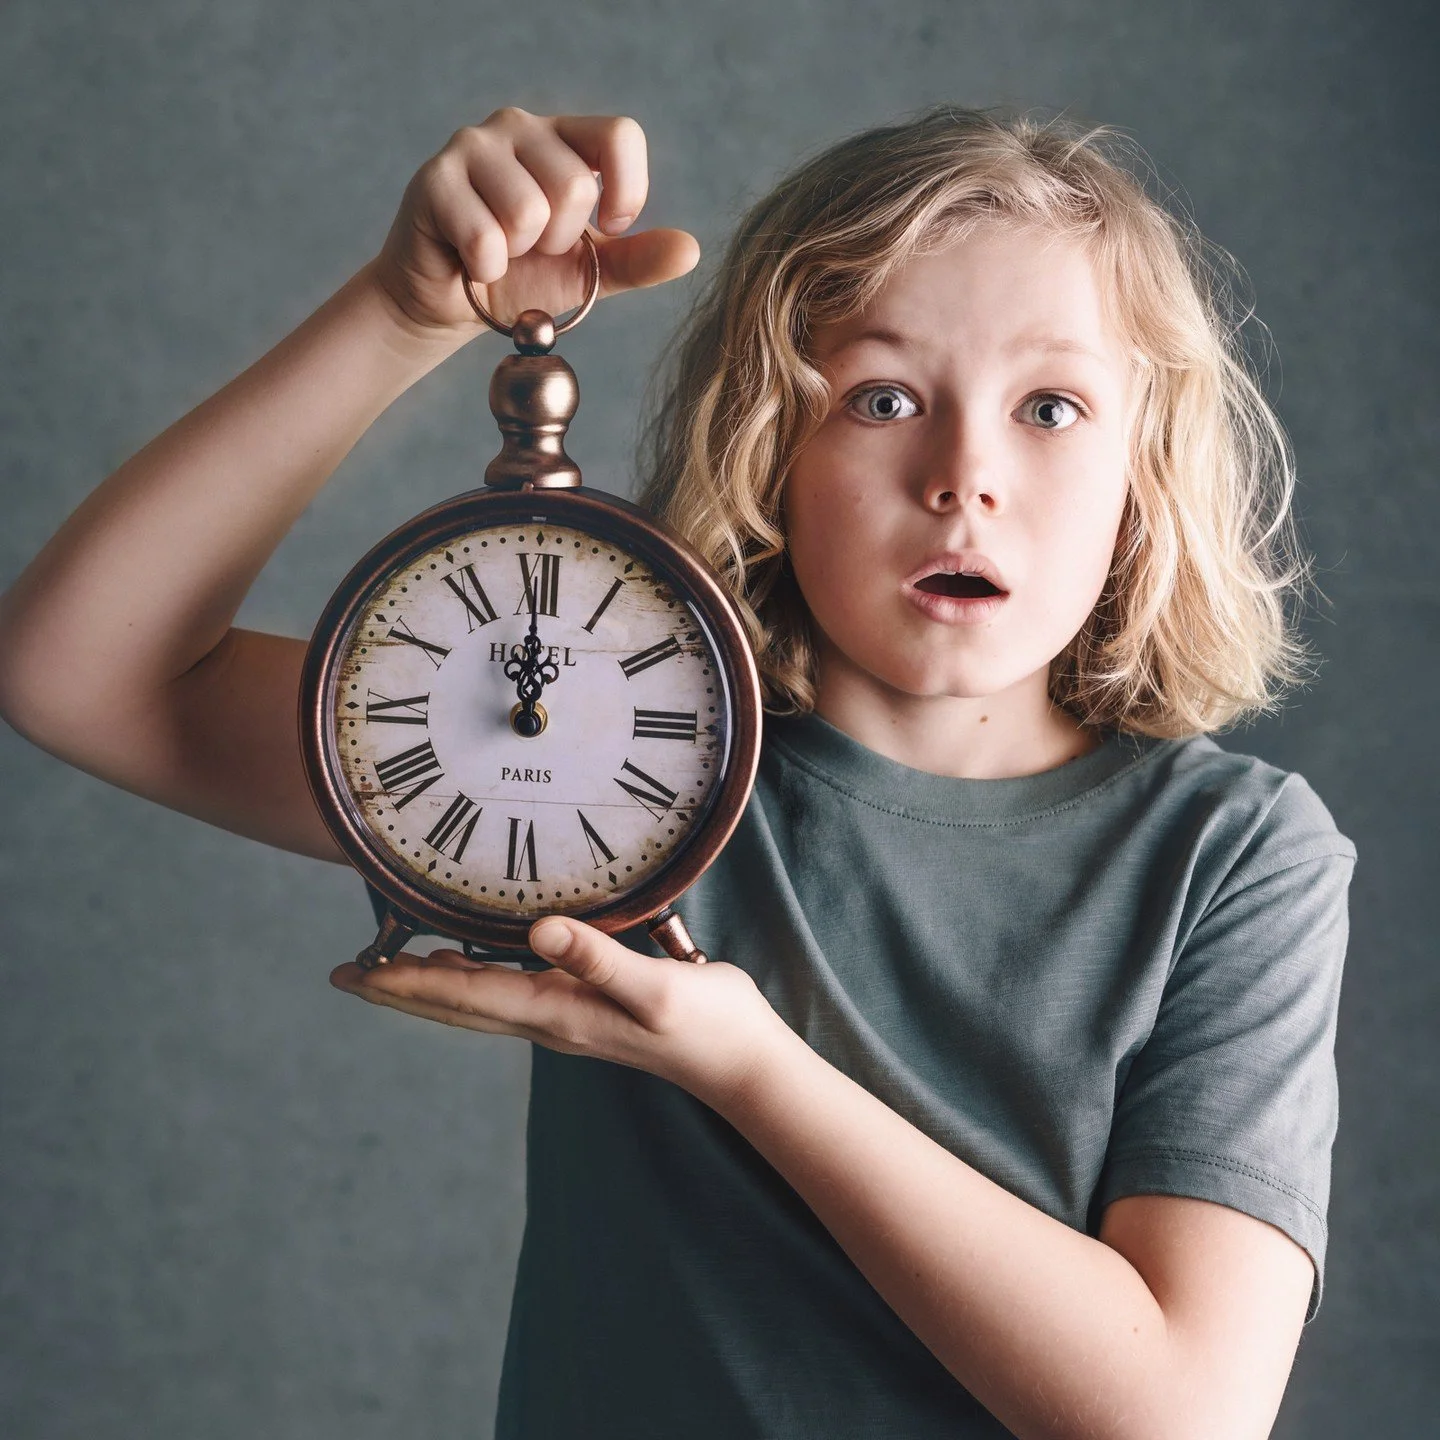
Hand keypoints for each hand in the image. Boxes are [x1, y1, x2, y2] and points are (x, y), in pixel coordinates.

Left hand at [329, 917, 790, 1111]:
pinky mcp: (583, 1008)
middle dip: (400, 990)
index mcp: (556, 1013)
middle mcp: (549, 1020)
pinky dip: (470, 979)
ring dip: (429, 987)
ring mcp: (564, 1018)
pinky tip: (469, 961)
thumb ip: (599, 959)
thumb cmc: (705, 1024)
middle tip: (348, 974)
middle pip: (455, 1006)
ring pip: (476, 1002)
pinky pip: (506, 993)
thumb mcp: (656, 988)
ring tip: (390, 968)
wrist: (740, 1062)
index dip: (405, 983)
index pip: (463, 995)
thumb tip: (539, 930)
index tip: (354, 973)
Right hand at [368, 108, 700, 340]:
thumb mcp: (589, 271)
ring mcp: (473, 146)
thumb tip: (690, 251)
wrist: (450, 305)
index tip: (610, 229)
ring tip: (501, 253)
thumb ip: (637, 259)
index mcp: (564, 139)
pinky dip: (485, 269)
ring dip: (519, 255)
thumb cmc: (521, 278)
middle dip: (560, 240)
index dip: (628, 191)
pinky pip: (485, 237)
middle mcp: (520, 127)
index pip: (619, 134)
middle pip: (574, 184)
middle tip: (533, 249)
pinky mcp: (435, 179)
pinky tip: (470, 263)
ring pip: (528, 211)